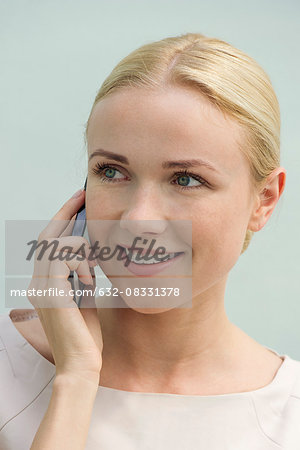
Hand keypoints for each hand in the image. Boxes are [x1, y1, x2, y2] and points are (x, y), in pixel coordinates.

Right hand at [27, 189, 102, 385]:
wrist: (81, 364)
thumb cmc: (86, 333)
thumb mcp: (84, 296)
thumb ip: (82, 274)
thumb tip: (91, 251)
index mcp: (44, 282)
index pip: (48, 242)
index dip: (61, 219)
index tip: (77, 202)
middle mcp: (36, 281)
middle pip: (47, 235)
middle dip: (65, 212)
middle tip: (82, 196)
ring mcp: (40, 286)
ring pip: (55, 243)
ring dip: (80, 249)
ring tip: (92, 272)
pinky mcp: (50, 292)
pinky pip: (63, 258)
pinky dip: (81, 263)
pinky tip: (89, 282)